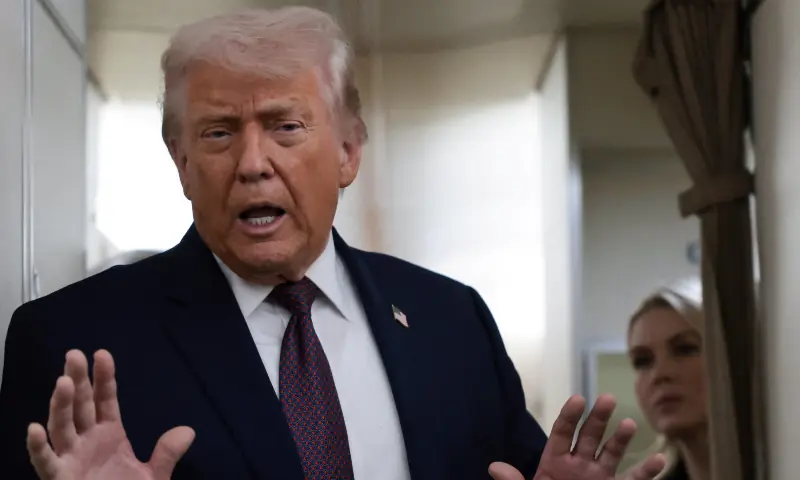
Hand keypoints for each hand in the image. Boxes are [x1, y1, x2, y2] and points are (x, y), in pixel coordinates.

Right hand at [26, 349, 194, 479]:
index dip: (103, 377)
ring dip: (60, 406)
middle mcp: (87, 442)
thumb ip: (166, 453)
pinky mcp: (60, 479)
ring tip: (63, 382)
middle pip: (81, 406)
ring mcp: (72, 459)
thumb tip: (188, 431)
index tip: (101, 353)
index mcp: (109, 434)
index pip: (105, 400)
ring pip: (62, 428)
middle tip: (73, 355)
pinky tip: (36, 429)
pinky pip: (46, 463)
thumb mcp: (153, 476)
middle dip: (77, 380)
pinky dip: (39, 447)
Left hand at [489, 394, 665, 479]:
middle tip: (607, 398)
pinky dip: (647, 471)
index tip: (578, 399)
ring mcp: (598, 478)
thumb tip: (495, 467)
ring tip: (628, 423)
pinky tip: (659, 458)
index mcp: (554, 464)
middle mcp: (578, 466)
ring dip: (621, 438)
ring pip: (612, 453)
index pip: (562, 434)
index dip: (569, 416)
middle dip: (598, 418)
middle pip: (589, 436)